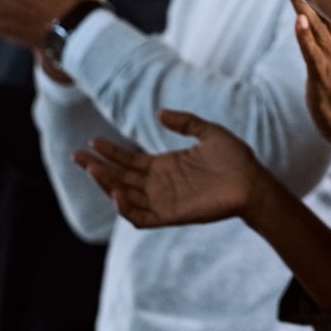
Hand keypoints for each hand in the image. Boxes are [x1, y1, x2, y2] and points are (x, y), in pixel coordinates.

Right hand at [72, 110, 265, 228]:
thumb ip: (185, 122)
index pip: (128, 160)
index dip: (110, 152)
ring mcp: (164, 200)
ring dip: (107, 184)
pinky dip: (126, 209)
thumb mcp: (208, 132)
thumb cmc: (235, 158)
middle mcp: (159, 184)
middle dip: (97, 167)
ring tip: (93, 168)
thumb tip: (159, 113)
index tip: (93, 140)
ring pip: (125, 196)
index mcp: (165, 165)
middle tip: (77, 155)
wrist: (253, 182)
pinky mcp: (171, 215)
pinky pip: (141, 217)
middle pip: (120, 177)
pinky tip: (116, 193)